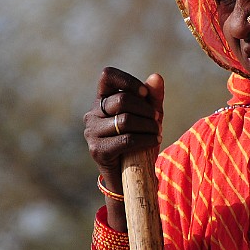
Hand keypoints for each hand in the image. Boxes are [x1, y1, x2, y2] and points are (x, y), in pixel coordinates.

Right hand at [84, 66, 164, 192]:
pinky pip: (127, 139)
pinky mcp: (98, 150)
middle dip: (147, 110)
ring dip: (148, 126)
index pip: (108, 76)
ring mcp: (92, 132)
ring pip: (126, 120)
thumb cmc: (140, 139)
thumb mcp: (150, 116)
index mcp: (103, 100)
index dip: (129, 81)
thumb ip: (153, 96)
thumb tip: (156, 76)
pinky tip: (154, 140)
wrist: (133, 173)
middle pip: (123, 100)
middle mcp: (92, 113)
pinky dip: (146, 138)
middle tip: (157, 120)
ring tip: (156, 132)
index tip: (145, 94)